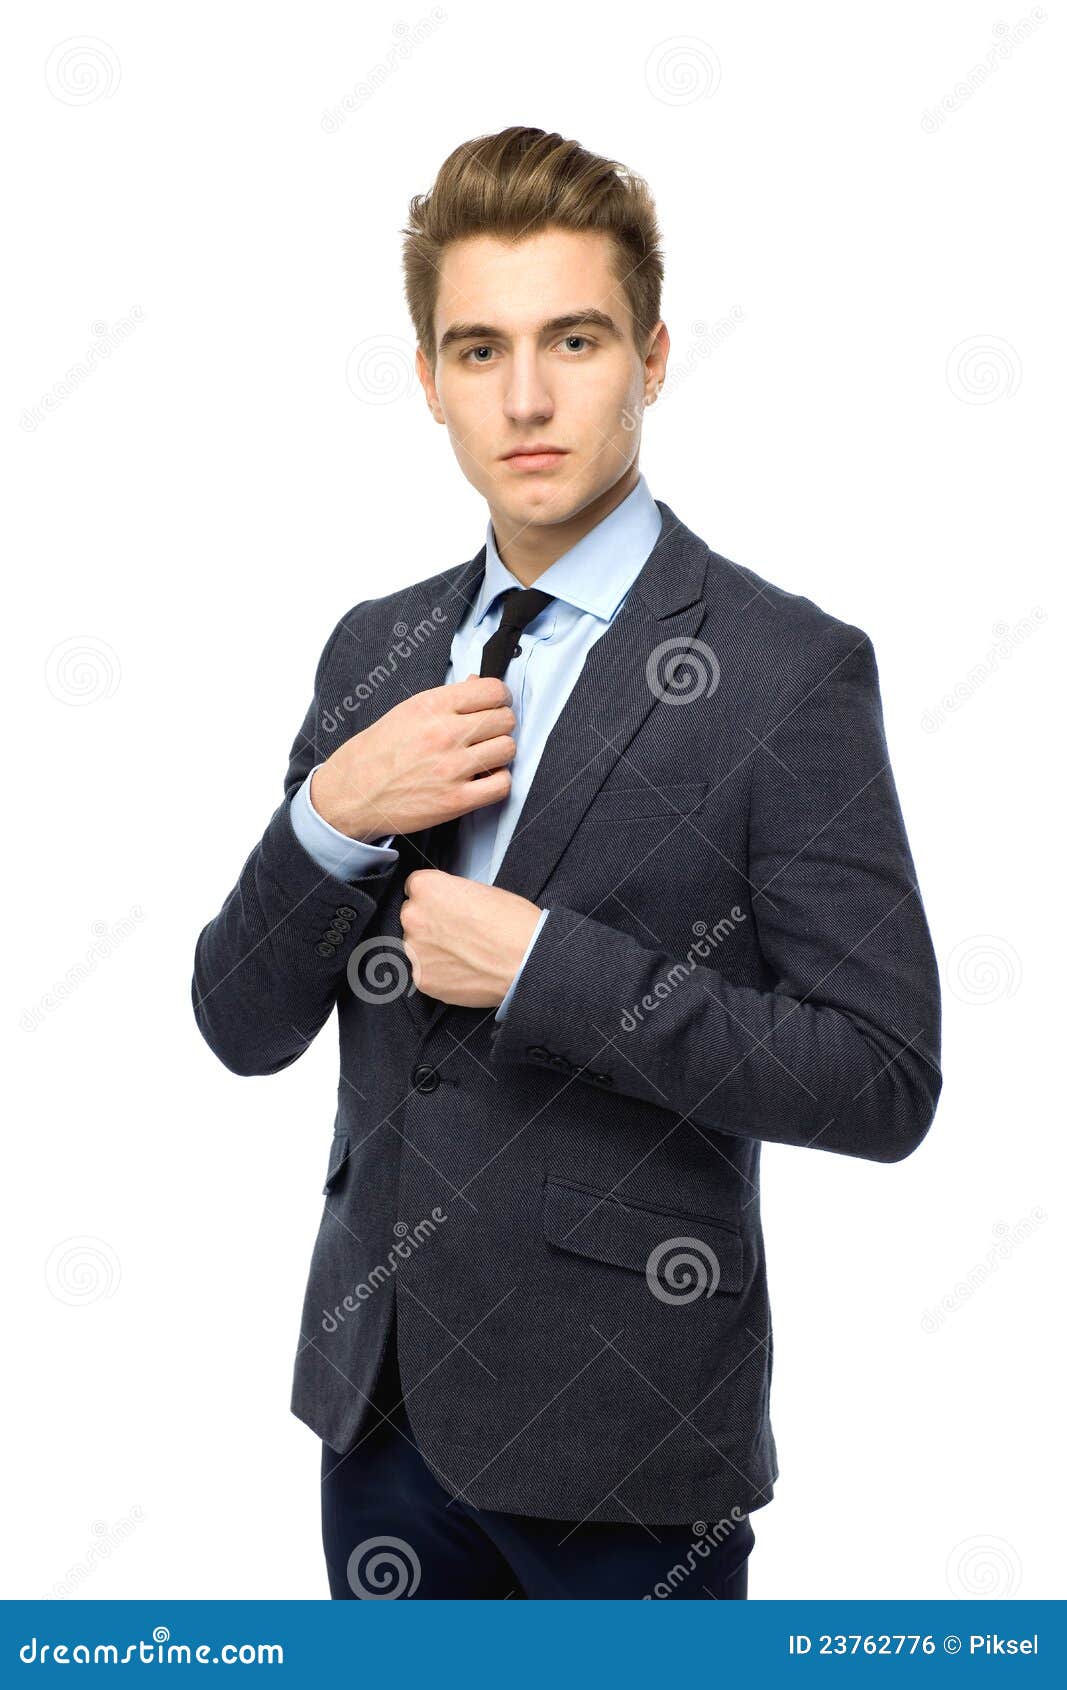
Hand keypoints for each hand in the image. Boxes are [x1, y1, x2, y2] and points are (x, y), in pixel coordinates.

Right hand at [311, 675, 515, 839]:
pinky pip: (502, 784)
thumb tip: (479, 684)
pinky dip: (498, 782)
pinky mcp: (456, 799)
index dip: (500, 697)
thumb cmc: (377, 752)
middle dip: (500, 725)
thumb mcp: (408, 711)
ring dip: (499, 753)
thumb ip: (447, 699)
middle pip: (505, 719)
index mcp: (432, 706)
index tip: (495, 705)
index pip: (493, 690)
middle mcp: (445, 733)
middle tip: (487, 733)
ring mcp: (452, 768)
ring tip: (482, 756)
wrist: (353, 792)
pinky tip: (483, 779)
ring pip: (508, 749)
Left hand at [399, 869, 541, 1007]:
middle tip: (458, 933)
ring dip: (433, 950)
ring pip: (417, 947)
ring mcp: (415, 950)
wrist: (527, 961)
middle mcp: (413, 917)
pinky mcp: (422, 979)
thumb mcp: (480, 890)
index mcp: (426, 888)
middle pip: (413, 918)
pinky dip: (440, 973)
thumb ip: (452, 895)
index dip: (433, 898)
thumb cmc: (513, 924)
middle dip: (431, 924)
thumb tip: (446, 906)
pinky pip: (425, 972)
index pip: (414, 888)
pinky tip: (462, 970)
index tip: (444, 907)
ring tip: (464, 954)